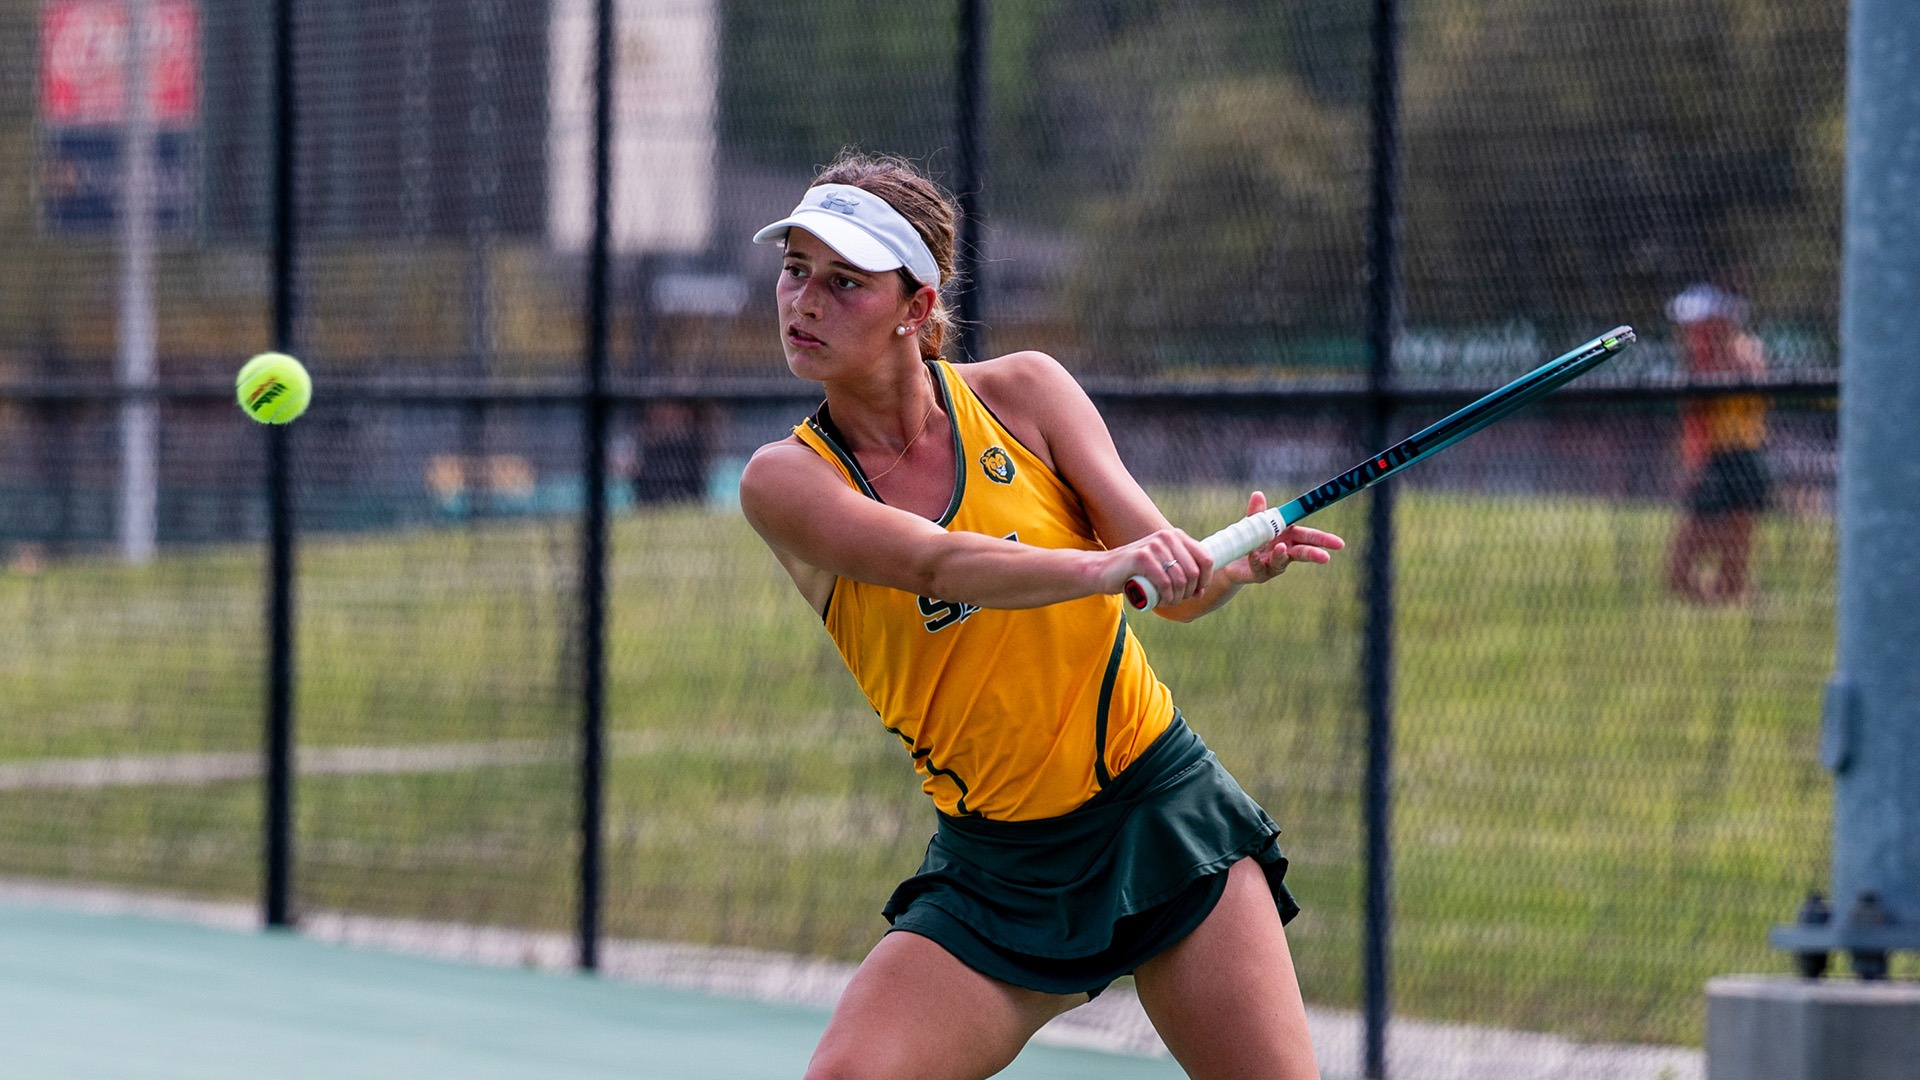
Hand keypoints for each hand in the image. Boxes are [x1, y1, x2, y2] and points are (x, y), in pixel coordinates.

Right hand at [1102, 527, 1213, 605]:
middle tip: (1176, 599)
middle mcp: (1167, 536)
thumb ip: (1180, 570)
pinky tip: (1160, 601)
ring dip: (1177, 597)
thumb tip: (1202, 589)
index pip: (1206, 559)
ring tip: (1167, 601)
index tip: (1196, 592)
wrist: (1103, 570)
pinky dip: (1166, 597)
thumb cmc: (1135, 572)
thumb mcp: (1161, 566)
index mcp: (1176, 536)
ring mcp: (1154, 546)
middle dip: (1188, 592)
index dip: (1205, 580)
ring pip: (1180, 579)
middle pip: (1194, 572)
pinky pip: (1165, 583)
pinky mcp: (1142, 557)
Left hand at [1224, 491, 1343, 585]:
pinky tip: (1253, 555)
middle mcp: (1285, 551)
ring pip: (1282, 561)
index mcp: (1289, 536)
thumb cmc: (1251, 539)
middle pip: (1302, 552)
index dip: (1324, 539)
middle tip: (1326, 558)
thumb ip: (1257, 512)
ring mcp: (1273, 564)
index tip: (1339, 544)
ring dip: (1282, 554)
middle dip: (1314, 554)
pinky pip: (1258, 566)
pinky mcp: (1259, 573)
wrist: (1233, 559)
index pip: (1309, 536)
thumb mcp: (1254, 523)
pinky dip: (1256, 560)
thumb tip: (1258, 494)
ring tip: (1282, 548)